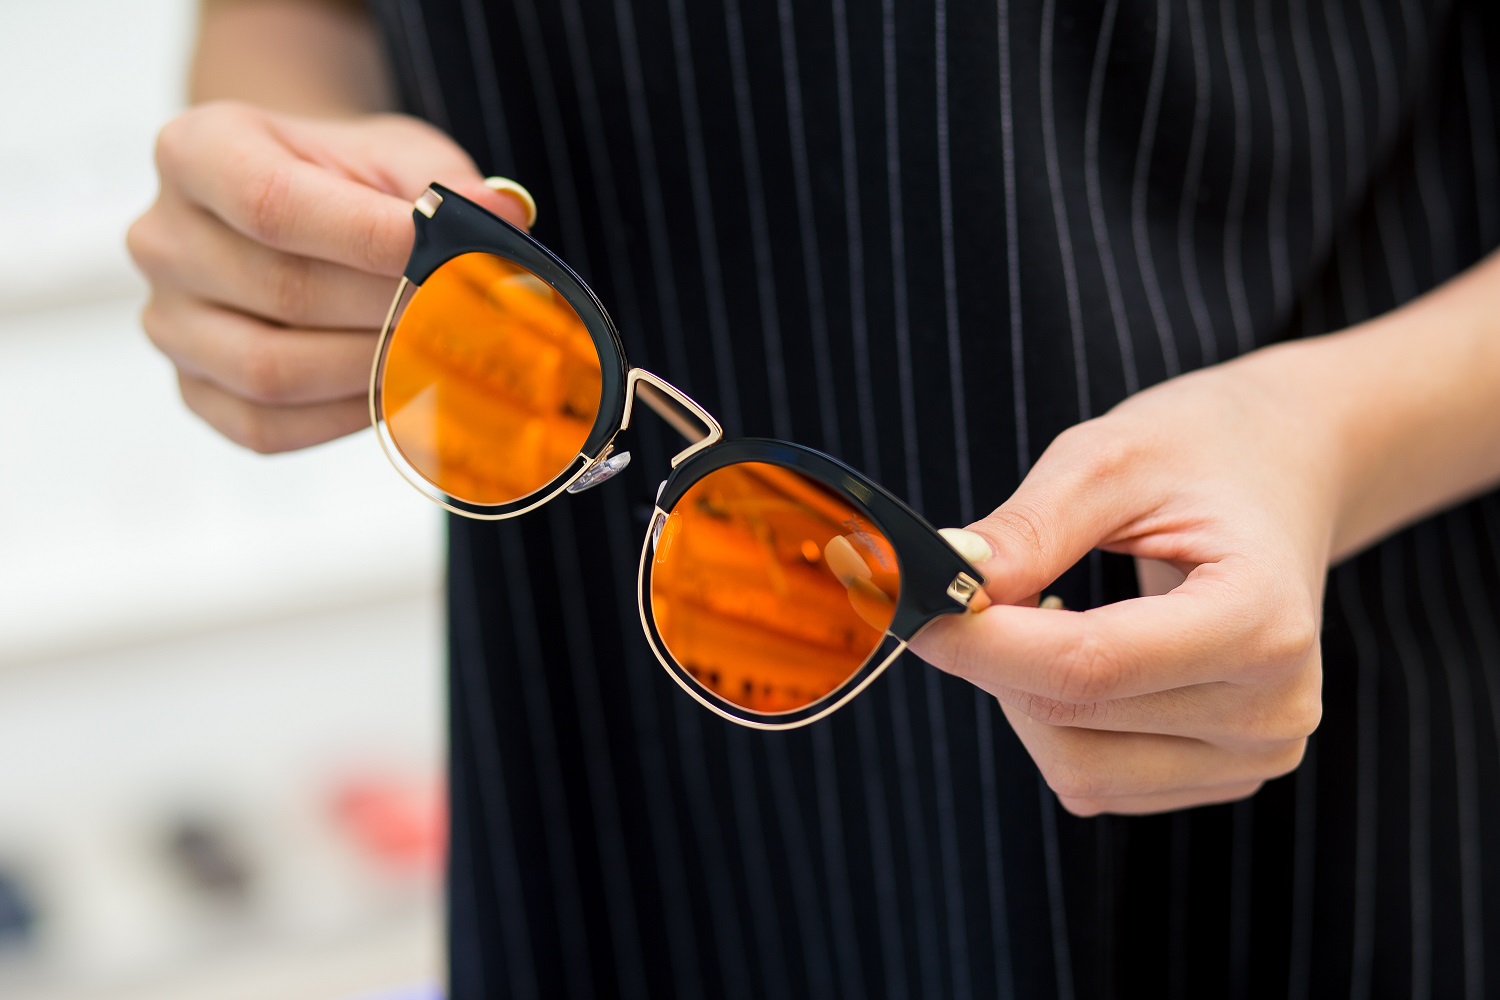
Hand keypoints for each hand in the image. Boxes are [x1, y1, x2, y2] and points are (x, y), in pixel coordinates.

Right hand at [127, 101, 531, 452]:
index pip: (275, 204)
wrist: (296, 206)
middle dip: (393, 310)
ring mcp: (168, 323)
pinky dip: (345, 418)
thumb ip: (445, 185)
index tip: (452, 255)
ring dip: (375, 370)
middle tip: (471, 318)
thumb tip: (501, 217)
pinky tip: (398, 389)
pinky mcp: (193, 390)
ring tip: (444, 354)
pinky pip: (266, 425)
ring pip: (273, 372)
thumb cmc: (347, 179)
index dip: (370, 238)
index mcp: (196, 152)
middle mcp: (162, 239)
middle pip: (285, 294)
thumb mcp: (397, 155)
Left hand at [911, 343, 1344, 815]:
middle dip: (993, 656)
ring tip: (1045, 608)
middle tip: (968, 588)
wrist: (1281, 475)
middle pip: (1070, 716)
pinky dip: (1053, 721)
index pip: (1090, 666)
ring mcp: (1252, 755)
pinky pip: (1094, 779)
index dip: (982, 644)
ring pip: (1074, 766)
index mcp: (1264, 620)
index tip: (912, 605)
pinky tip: (1078, 653)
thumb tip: (944, 582)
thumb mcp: (1109, 458)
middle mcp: (1272, 709)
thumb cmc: (1199, 455)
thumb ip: (1029, 528)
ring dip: (1020, 694)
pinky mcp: (1217, 778)